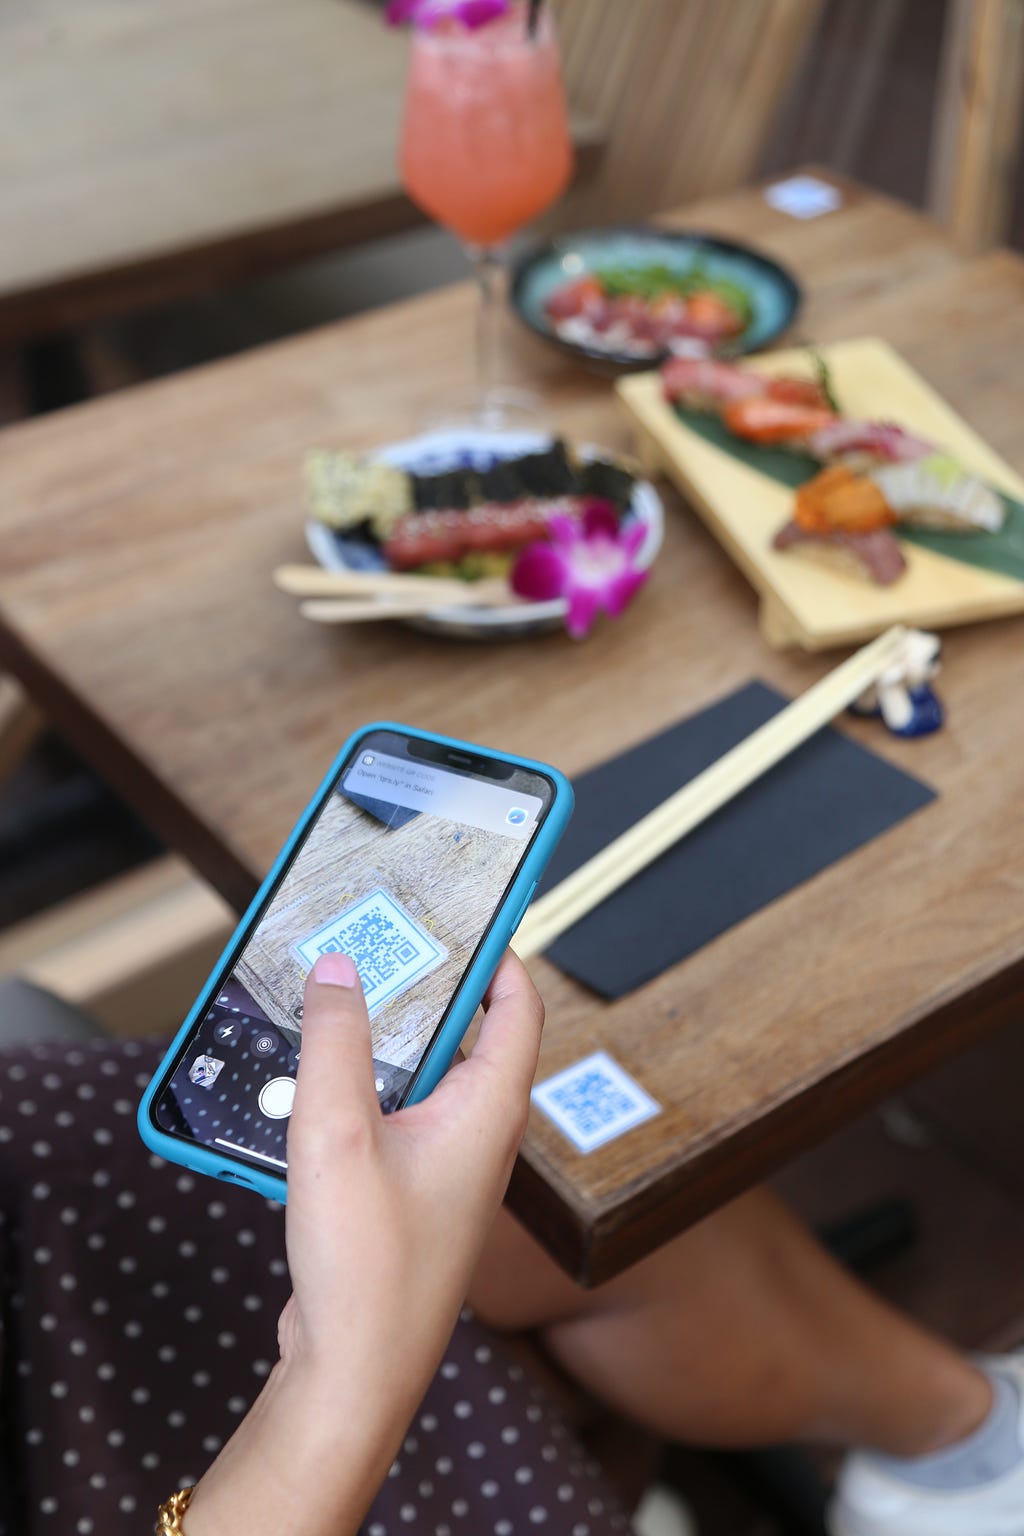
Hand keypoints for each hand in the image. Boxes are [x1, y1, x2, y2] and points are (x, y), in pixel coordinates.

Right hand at [185, 949, 543, 1535]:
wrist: (354, 1374)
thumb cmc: (367, 1269)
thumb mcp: (339, 1134)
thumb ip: (336, 1042)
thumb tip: (338, 969)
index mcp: (489, 1111)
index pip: (518, 1005)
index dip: (498, 950)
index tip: (468, 909)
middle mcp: (479, 1133)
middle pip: (465, 1033)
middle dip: (421, 987)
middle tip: (377, 944)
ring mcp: (445, 1165)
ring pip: (420, 1076)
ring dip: (380, 1039)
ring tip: (333, 1001)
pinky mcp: (408, 1191)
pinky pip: (392, 1115)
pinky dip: (359, 1088)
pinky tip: (309, 1084)